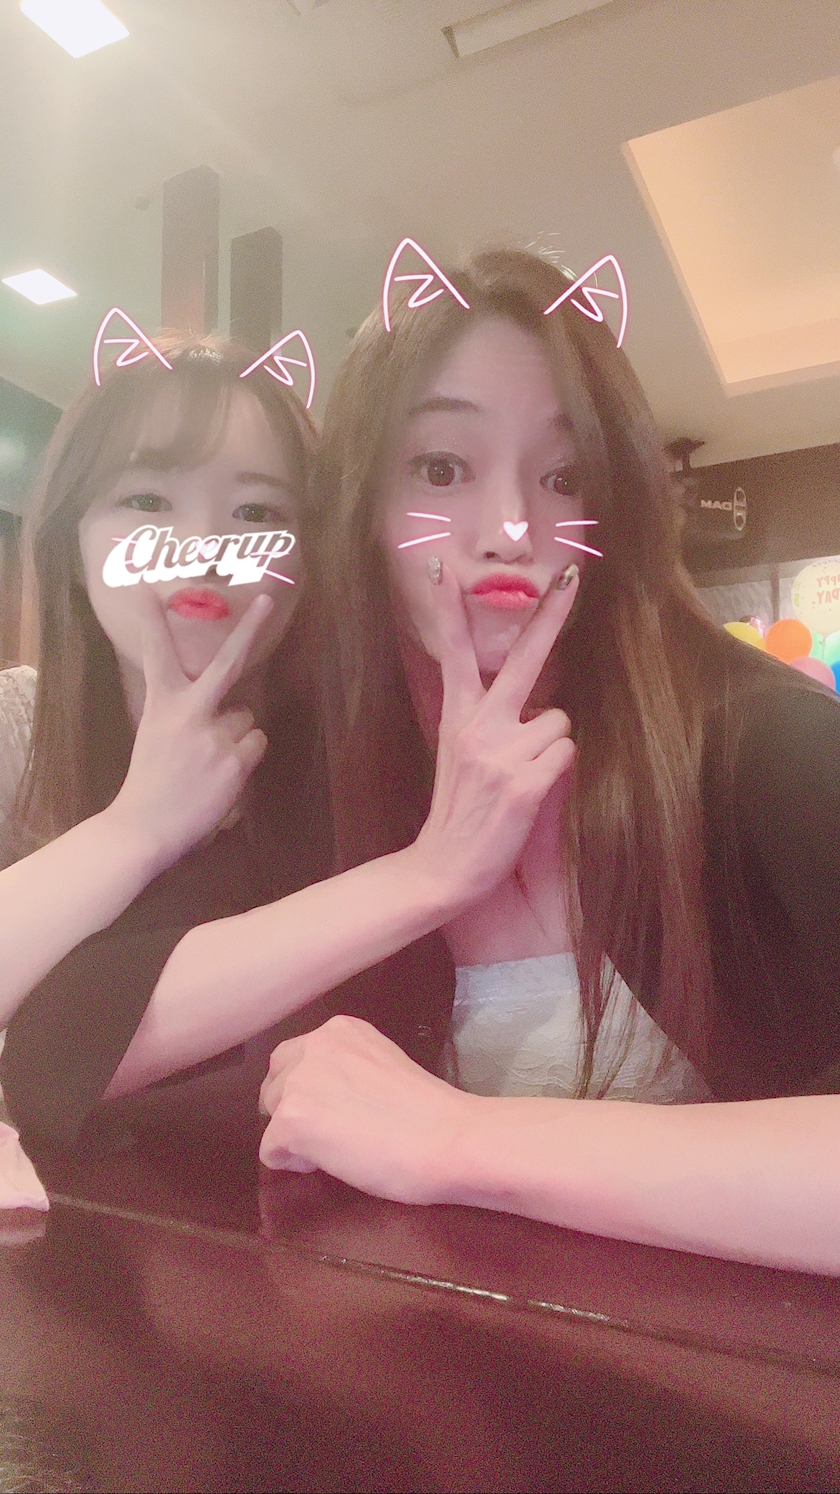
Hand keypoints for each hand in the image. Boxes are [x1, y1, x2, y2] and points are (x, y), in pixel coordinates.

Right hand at [110, 588, 272, 867]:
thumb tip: (228, 707)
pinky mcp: (234, 760)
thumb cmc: (151, 782)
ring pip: (247, 718)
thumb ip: (185, 714)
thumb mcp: (156, 735)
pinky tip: (222, 776)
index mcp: (162, 704)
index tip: (143, 587)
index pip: (157, 654)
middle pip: (227, 663)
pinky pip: (256, 744)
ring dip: (237, 736)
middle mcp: (188, 712)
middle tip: (264, 599)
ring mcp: (214, 735)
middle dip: (248, 629)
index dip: (151, 621)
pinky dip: (245, 759)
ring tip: (211, 762)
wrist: (145, 826)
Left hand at [259, 1015, 471, 1203]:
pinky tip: (333, 1163)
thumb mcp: (382, 1065)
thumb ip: (348, 1069)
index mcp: (340, 1029)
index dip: (313, 1090)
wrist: (447, 1138)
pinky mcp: (291, 1121)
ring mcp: (299, 1082)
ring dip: (295, 1136)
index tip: (343, 1110)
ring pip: (271, 1115)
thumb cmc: (430, 1112)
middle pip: (274, 1083)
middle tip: (334, 1134)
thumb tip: (326, 1100)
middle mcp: (313, 1046)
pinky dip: (293, 1164)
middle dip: (294, 1109)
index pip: (297, 1058)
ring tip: (338, 1149)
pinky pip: (270, 1151)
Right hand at [411, 565, 577, 906]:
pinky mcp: (526, 783)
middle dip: (551, 615)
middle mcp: (478, 726)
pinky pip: (567, 755)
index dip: (447, 608)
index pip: (453, 652)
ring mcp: (502, 753)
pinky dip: (559, 772)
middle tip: (573, 577)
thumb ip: (483, 720)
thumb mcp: (456, 755)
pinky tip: (533, 794)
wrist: (443, 868)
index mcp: (457, 716)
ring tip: (526, 775)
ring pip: (560, 721)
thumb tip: (530, 701)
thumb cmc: (458, 812)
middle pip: (523, 659)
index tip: (441, 567)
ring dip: (553, 745)